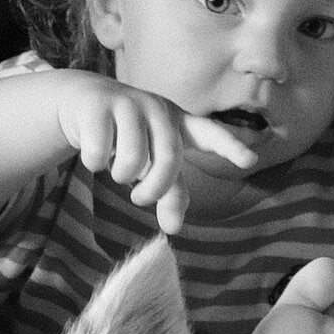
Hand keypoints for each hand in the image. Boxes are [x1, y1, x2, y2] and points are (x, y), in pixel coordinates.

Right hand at [48, 72, 255, 232]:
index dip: (230, 147)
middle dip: (154, 189)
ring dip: (122, 176)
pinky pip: (100, 153)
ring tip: (117, 170)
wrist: (83, 103)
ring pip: (133, 159)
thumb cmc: (128, 138)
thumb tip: (172, 229)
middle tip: (140, 199)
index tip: (250, 161)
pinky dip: (94, 163)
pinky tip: (94, 152)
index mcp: (179, 122)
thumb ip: (169, 192)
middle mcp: (159, 109)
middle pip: (169, 159)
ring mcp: (129, 103)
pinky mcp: (100, 106)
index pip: (210, 134)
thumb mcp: (152, 162)